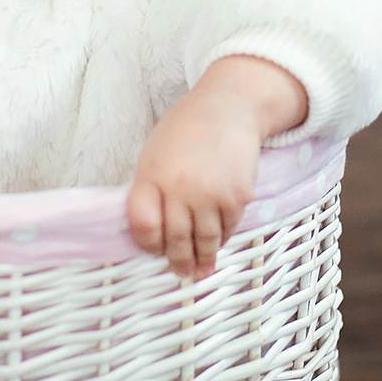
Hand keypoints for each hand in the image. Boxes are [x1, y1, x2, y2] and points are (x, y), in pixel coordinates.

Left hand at [127, 56, 306, 279]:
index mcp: (152, 177)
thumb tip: (152, 231)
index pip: (143, 227)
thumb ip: (150, 190)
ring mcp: (211, 195)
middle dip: (178, 261)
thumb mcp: (155, 154)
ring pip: (206, 241)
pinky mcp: (238, 197)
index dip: (147, 245)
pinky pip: (229, 228)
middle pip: (176, 241)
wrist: (229, 108)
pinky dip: (223, 237)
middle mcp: (181, 189)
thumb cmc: (186, 131)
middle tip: (180, 272)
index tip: (153, 250)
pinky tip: (219, 240)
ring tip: (200, 270)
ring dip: (203, 258)